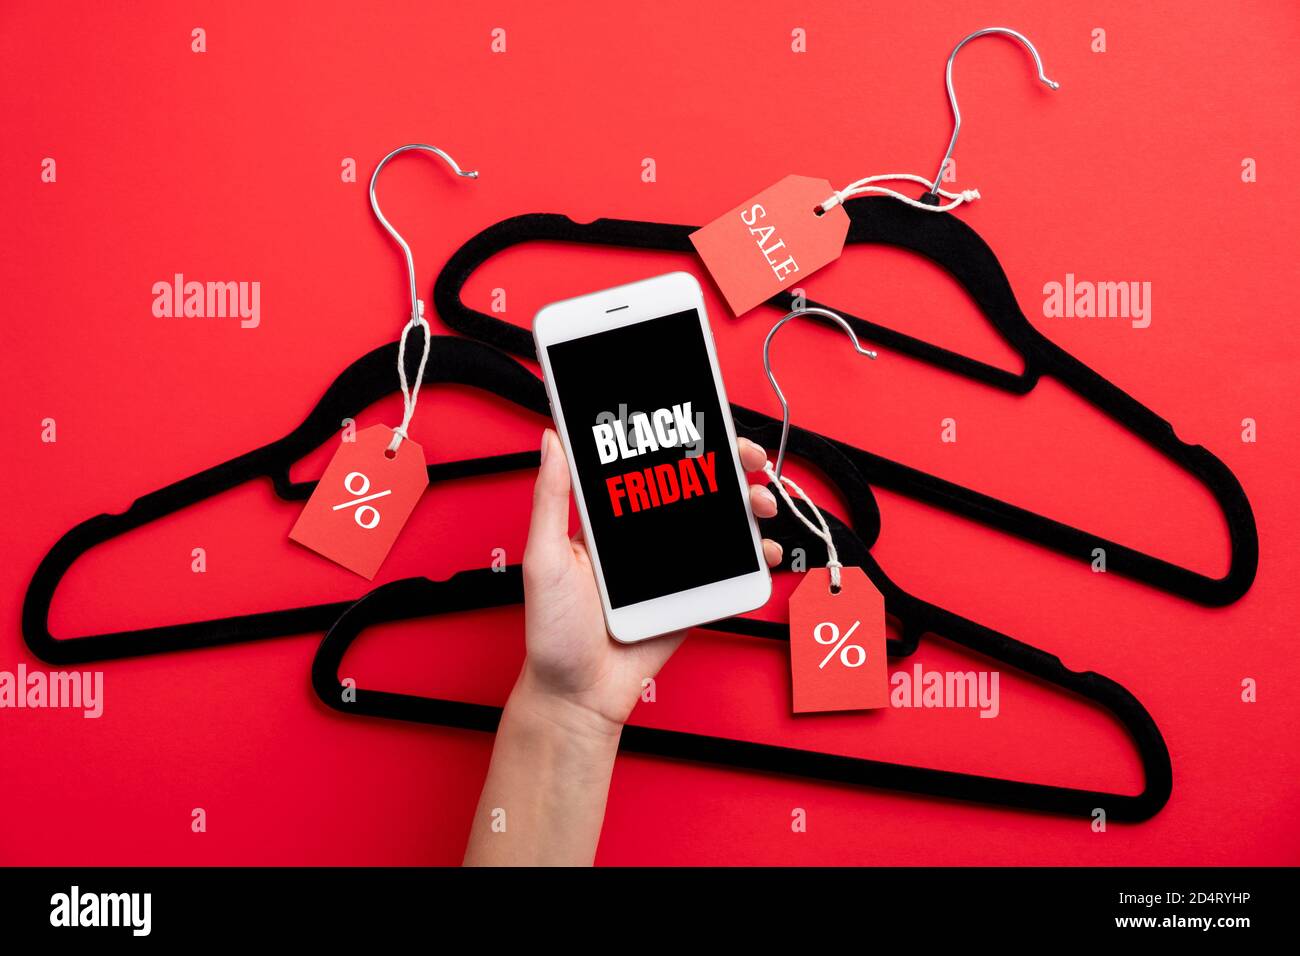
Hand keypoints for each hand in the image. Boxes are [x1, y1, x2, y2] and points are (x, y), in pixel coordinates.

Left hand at [517, 429, 781, 737]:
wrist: (578, 696)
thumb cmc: (551, 632)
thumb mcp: (544, 558)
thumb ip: (550, 499)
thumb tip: (551, 440)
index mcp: (610, 522)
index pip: (650, 467)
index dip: (679, 441)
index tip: (703, 421)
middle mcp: (644, 539)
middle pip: (696, 489)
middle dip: (729, 466)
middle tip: (747, 457)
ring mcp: (671, 569)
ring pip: (720, 525)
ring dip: (748, 505)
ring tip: (759, 501)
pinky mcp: (691, 599)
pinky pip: (729, 572)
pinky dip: (754, 558)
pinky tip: (762, 549)